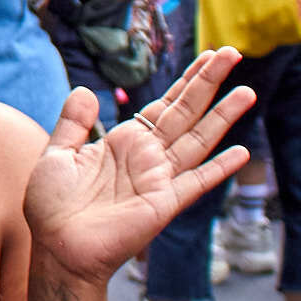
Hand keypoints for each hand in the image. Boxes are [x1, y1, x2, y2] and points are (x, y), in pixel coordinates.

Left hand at [25, 53, 253, 285]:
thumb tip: (84, 89)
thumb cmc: (52, 207)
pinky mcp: (163, 203)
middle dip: (209, 82)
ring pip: (198, 140)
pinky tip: (241, 152)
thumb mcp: (57, 155)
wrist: (56, 247)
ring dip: (222, 116)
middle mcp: (148, 157)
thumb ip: (73, 123)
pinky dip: (218, 168)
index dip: (186, 80)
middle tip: (232, 53)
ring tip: (247, 90)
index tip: (207, 56)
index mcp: (125, 142)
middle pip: (186, 112)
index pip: (163, 105)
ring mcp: (159, 179)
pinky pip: (196, 182)